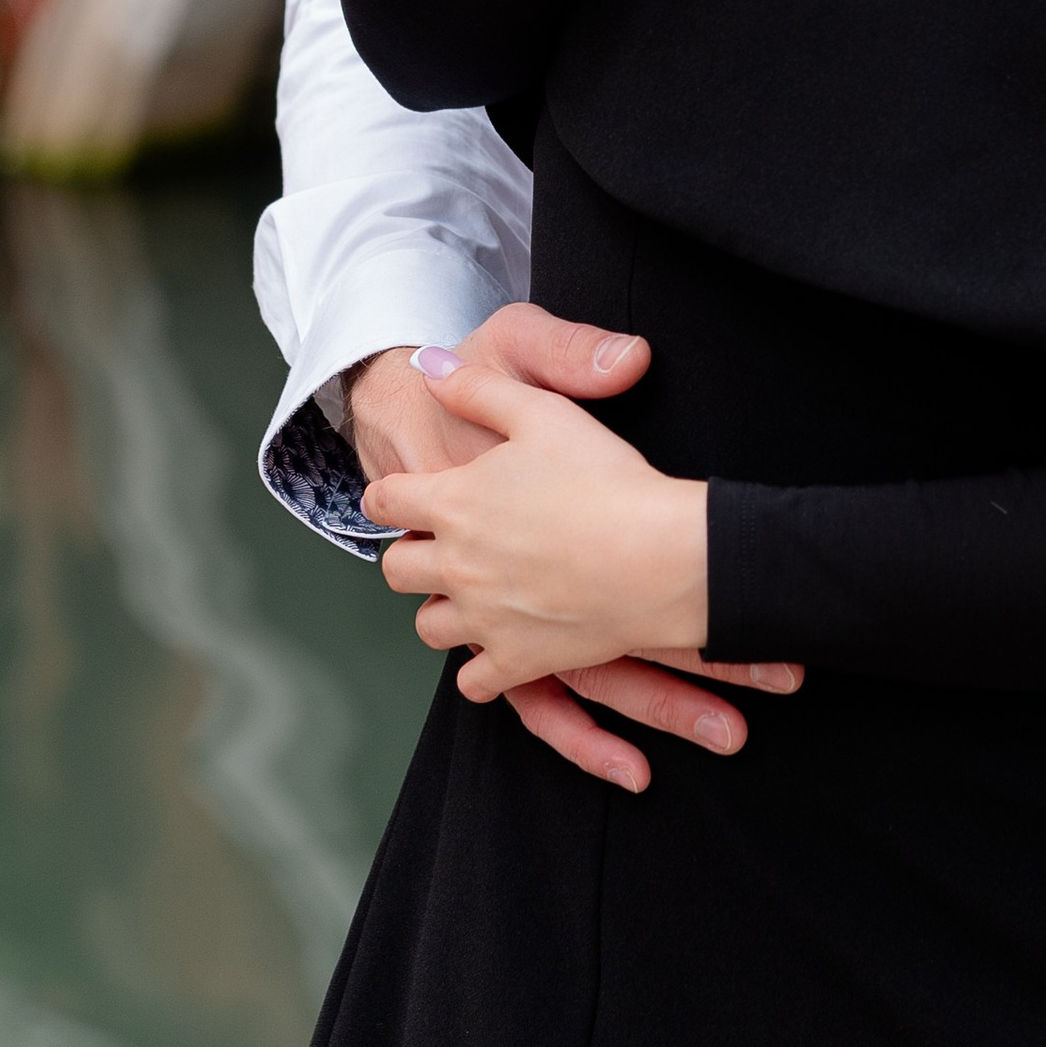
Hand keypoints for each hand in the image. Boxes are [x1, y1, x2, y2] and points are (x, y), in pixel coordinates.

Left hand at [348, 317, 800, 791]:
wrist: (660, 557)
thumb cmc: (604, 479)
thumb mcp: (541, 409)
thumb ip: (478, 386)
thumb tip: (429, 364)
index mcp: (452, 504)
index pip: (385, 501)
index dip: (391, 494)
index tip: (405, 495)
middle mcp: (455, 567)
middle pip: (395, 570)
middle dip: (412, 553)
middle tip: (443, 544)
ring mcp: (483, 620)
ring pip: (427, 626)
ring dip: (441, 608)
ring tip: (472, 592)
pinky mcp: (518, 661)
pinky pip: (473, 682)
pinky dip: (480, 668)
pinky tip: (501, 643)